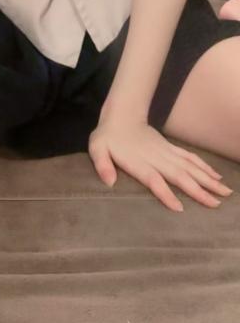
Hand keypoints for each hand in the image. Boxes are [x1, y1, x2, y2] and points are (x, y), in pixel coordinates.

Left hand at [88, 116, 233, 211]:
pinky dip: (203, 166)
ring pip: (189, 167)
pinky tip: (216, 176)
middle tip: (216, 203)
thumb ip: (102, 164)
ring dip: (207, 179)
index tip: (179, 208)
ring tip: (224, 191)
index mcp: (139, 162)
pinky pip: (189, 158)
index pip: (154, 180)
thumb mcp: (97, 147)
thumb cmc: (108, 137)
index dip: (165, 193)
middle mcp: (156, 158)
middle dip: (198, 189)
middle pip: (179, 175)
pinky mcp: (170, 148)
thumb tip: (109, 182)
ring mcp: (166, 152)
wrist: (121, 115)